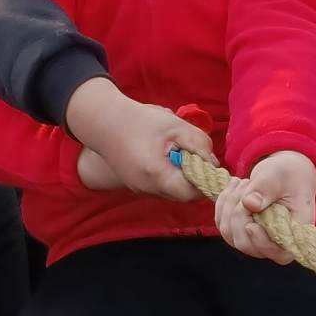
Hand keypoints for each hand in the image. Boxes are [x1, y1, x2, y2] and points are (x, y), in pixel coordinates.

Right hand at [63, 78, 212, 203]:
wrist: (103, 121)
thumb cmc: (139, 121)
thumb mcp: (176, 125)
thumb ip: (199, 144)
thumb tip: (213, 163)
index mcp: (157, 175)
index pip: (192, 193)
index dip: (205, 181)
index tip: (208, 164)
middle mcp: (147, 188)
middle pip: (182, 194)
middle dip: (194, 178)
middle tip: (193, 155)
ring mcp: (139, 189)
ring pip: (172, 191)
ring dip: (181, 176)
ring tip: (176, 152)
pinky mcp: (135, 185)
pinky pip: (160, 186)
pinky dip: (168, 174)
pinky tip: (163, 155)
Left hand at [214, 151, 315, 263]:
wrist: (283, 173)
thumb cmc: (288, 174)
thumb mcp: (280, 176)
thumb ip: (267, 188)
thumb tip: (250, 204)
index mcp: (295, 233)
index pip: (278, 253)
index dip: (261, 242)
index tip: (251, 224)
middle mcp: (275, 243)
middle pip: (245, 244)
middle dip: (238, 214)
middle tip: (246, 184)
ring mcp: (255, 240)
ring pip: (229, 233)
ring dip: (229, 204)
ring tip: (243, 182)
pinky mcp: (240, 232)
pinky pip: (222, 223)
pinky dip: (223, 203)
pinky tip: (234, 186)